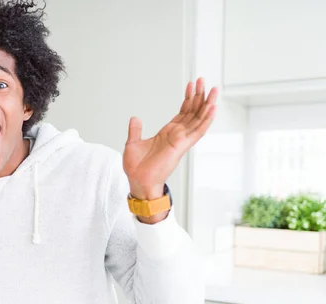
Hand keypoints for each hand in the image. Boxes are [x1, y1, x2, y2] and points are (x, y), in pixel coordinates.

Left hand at [123, 78, 217, 200]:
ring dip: (207, 104)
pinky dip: (206, 119)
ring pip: (199, 119)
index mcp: (167, 133)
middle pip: (193, 112)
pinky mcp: (182, 146)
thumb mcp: (133, 143)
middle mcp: (177, 135)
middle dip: (198, 96)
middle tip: (202, 80)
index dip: (188, 99)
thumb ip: (136, 130)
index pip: (182, 112)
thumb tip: (135, 118)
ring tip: (213, 89)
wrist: (138, 181)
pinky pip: (198, 131)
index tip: (191, 84)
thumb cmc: (137, 167)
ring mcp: (181, 140)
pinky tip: (213, 108)